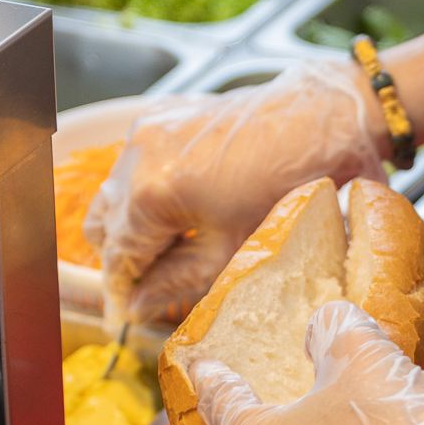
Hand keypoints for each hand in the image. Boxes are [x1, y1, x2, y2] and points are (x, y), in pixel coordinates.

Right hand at [86, 64, 387, 328]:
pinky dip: (150, 187)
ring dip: (135, 221)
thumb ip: (174, 282)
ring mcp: (147, 130)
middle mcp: (137, 156)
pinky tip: (188, 202)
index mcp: (150, 195)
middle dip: (123, 256)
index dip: (120, 292)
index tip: (126, 312)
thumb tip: (136, 307)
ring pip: (115, 192)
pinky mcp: (162, 113)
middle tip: (155, 279)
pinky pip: (136, 162)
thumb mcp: (231, 251)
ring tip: (176, 241)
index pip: (115, 258)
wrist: (321, 119)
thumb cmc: (288, 187)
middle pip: (102, 225)